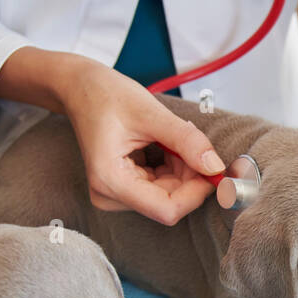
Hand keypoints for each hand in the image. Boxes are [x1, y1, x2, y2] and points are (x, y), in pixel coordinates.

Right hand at [60, 60, 224, 224]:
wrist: (81, 88)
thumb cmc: (106, 95)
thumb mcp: (151, 113)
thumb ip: (186, 141)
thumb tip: (216, 168)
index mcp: (110, 180)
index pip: (167, 209)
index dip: (196, 193)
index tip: (214, 169)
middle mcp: (110, 195)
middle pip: (169, 202)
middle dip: (190, 177)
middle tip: (195, 143)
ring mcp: (115, 194)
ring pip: (168, 196)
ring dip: (181, 170)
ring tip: (170, 138)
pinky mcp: (123, 189)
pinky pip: (160, 188)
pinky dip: (172, 168)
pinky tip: (164, 146)